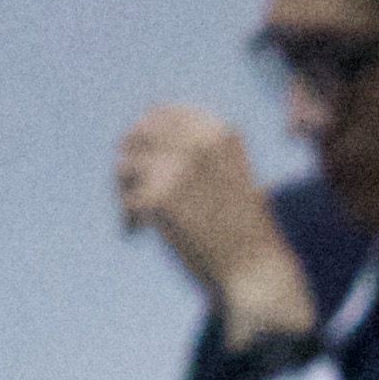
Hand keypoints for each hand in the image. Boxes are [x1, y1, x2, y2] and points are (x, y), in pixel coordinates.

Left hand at [113, 102, 311, 333]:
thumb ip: (192, 153)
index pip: (160, 113)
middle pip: (136, 135)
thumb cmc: (240, 229)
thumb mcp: (224, 173)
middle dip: (129, 162)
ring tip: (139, 216)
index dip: (143, 137)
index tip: (141, 160)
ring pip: (125, 166)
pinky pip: (126, 201)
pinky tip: (139, 232)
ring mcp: (179, 167)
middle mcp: (198, 141)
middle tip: (129, 189)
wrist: (254, 267)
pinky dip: (128, 220)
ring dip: (123, 191)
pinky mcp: (161, 197)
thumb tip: (133, 136)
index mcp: (218, 130)